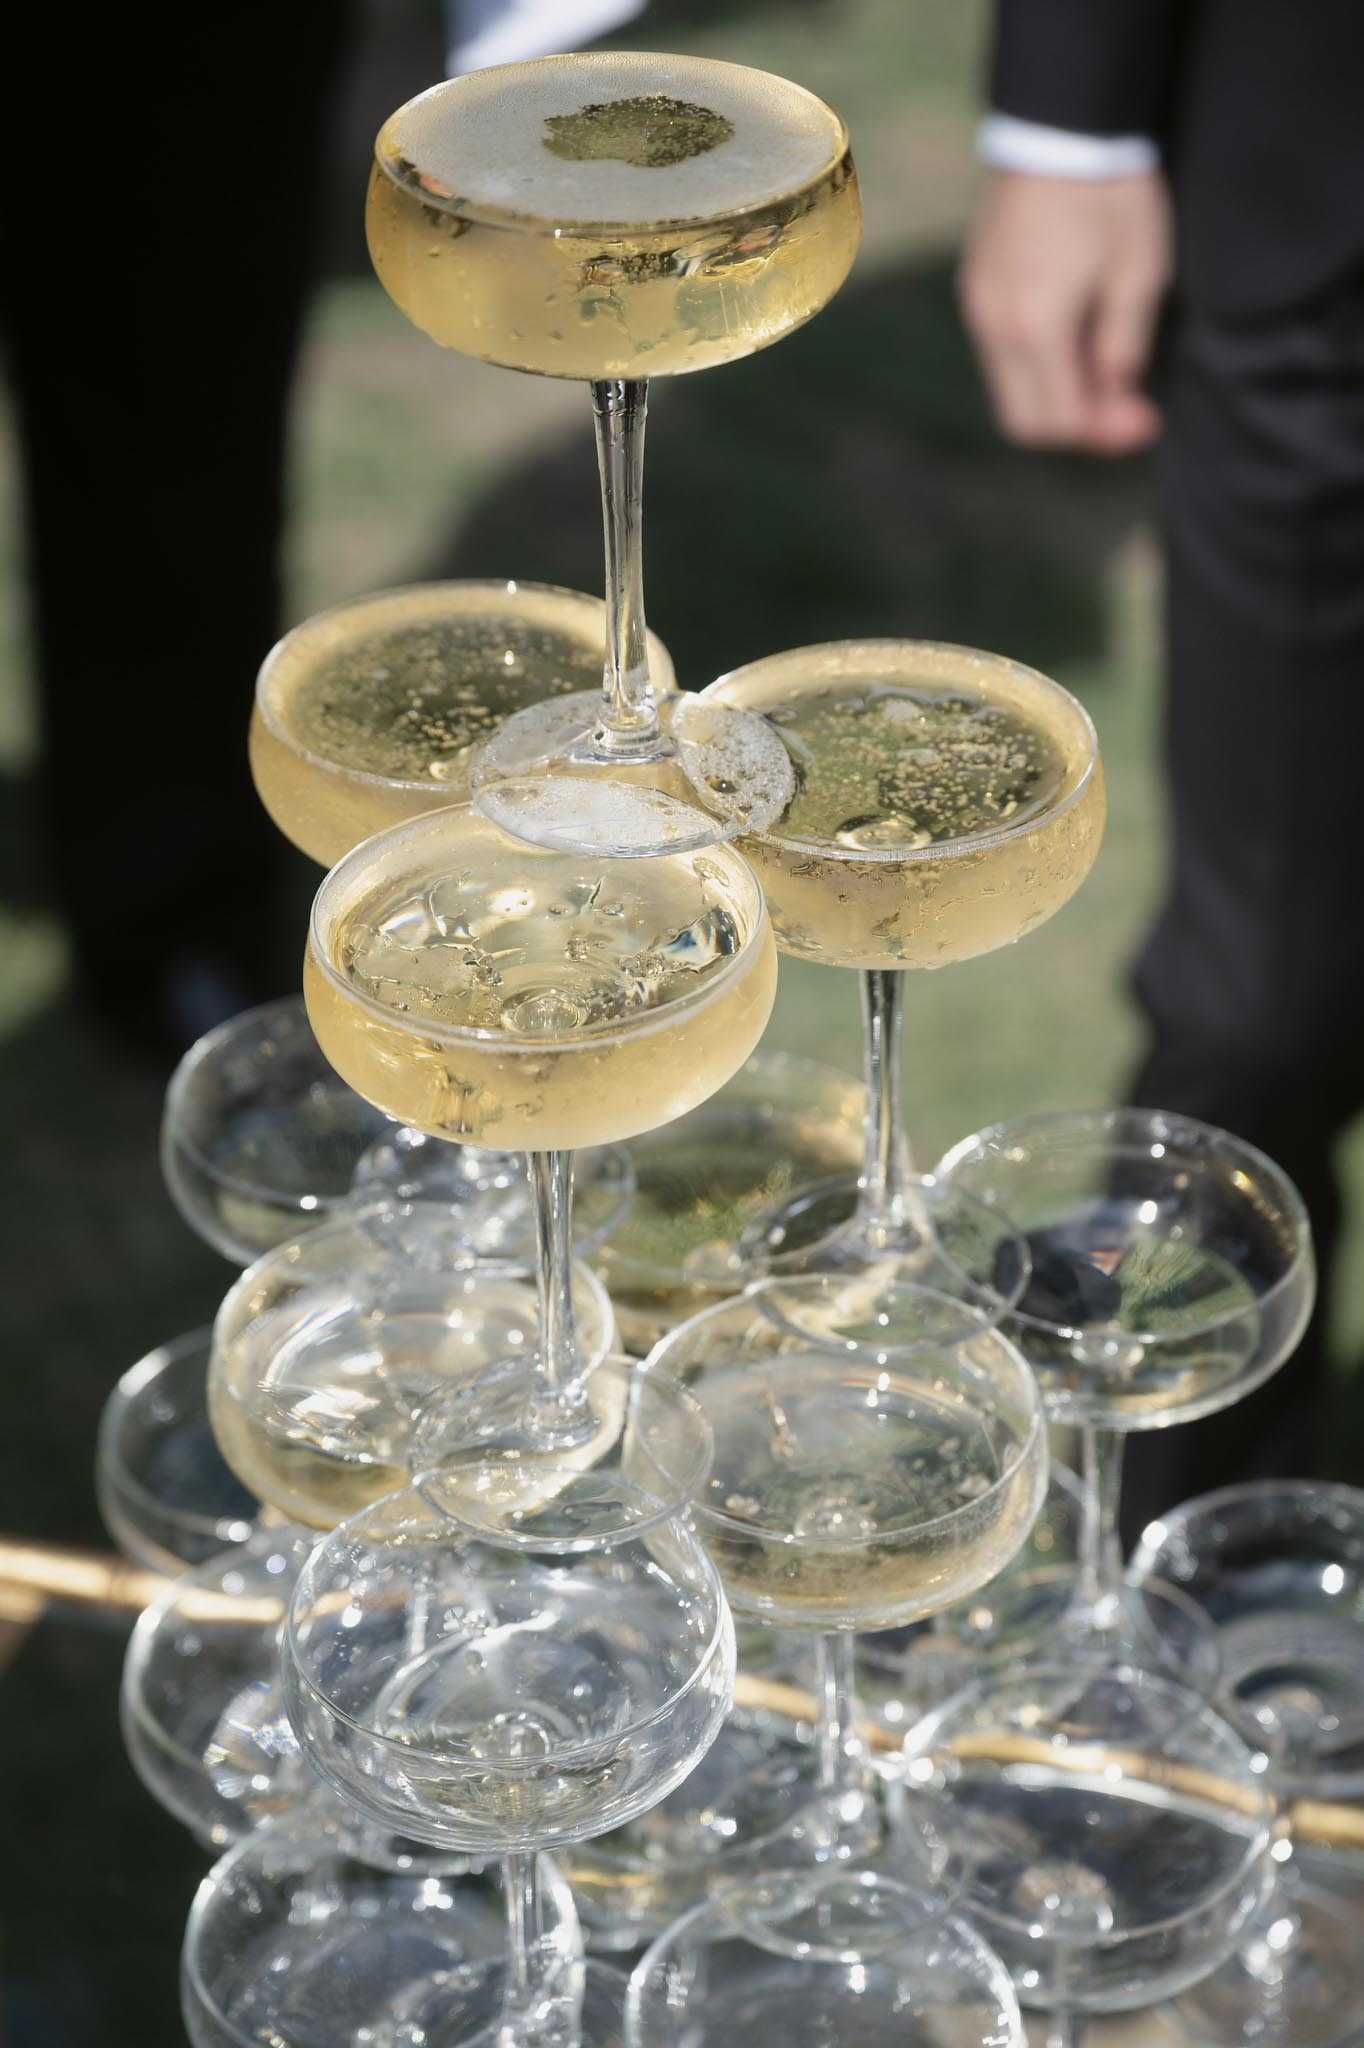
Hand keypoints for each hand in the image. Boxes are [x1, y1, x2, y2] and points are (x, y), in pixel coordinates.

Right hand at [959, 169, 1172, 453]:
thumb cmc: (1109, 195)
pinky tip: (1073, 336)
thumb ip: (1124, 348)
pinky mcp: (976, 288)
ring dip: (1055, 395)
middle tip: (1124, 408)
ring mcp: (978, 307)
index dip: (1106, 433)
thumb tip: (1116, 397)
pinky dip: (1036, 364)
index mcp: (1036, 328)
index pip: (1060, 420)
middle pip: (1024, 422)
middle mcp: (995, 328)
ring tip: (1103, 367)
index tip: (1146, 421)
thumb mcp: (1138, 273)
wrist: (1058, 125)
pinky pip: (1001, 353)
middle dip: (1075, 426)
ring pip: (1009, 390)